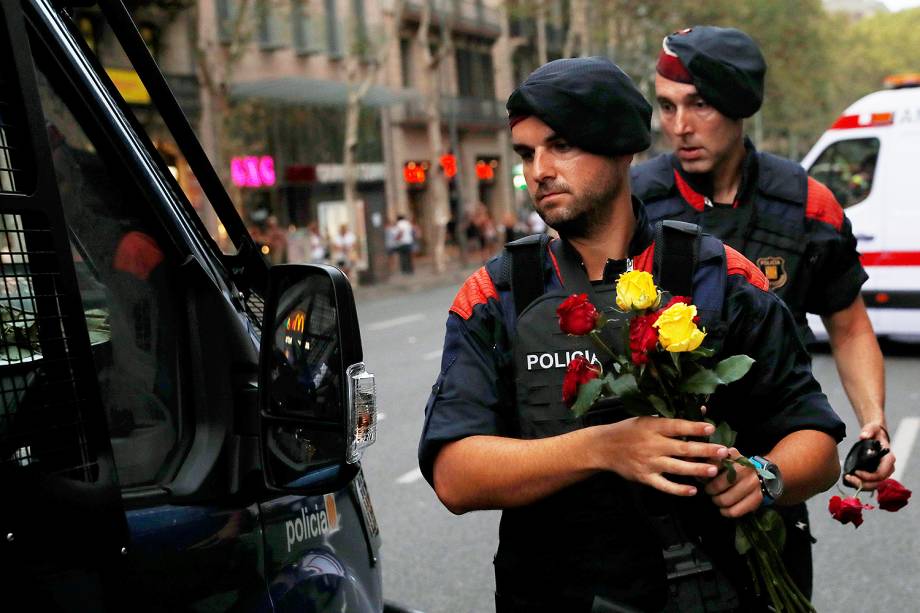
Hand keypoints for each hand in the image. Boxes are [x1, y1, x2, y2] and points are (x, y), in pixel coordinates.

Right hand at [595, 417, 728, 496]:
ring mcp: (648, 462)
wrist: (604, 447)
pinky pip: (664, 485)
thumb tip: (699, 410)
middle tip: (723, 452)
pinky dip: (678, 489)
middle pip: (682, 448)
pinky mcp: (644, 477)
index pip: (676, 426)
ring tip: (714, 470)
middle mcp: (652, 444)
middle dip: (704, 450)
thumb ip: (669, 418)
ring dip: (696, 469)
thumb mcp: (645, 418)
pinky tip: (692, 490)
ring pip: (676, 468)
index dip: (694, 427)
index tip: (711, 428)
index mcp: (652, 426)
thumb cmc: (628, 430)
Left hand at [704, 448, 762, 517]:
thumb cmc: (736, 467)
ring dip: (717, 502)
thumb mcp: (726, 458)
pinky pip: (735, 511)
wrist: (762, 475)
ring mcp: (753, 485)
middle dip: (710, 491)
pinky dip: (726, 512)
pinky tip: (723, 509)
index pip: (714, 468)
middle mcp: (746, 470)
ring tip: (716, 499)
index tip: (704, 478)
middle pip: (718, 486)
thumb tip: (695, 468)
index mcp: (736, 458)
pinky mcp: (757, 499)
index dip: (706, 475)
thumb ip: (711, 461)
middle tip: (709, 491)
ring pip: (726, 500)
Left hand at [845, 422, 895, 489]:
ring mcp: (882, 473)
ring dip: (860, 485)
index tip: (856, 471)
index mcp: (889, 459)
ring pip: (873, 485)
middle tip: (848, 477)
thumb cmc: (875, 433)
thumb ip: (868, 431)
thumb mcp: (872, 428)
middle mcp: (888, 468)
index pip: (881, 473)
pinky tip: (850, 478)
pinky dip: (860, 483)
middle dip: (863, 483)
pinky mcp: (876, 474)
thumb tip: (863, 436)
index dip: (868, 476)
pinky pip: (870, 483)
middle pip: (877, 483)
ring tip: (848, 478)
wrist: (876, 435)